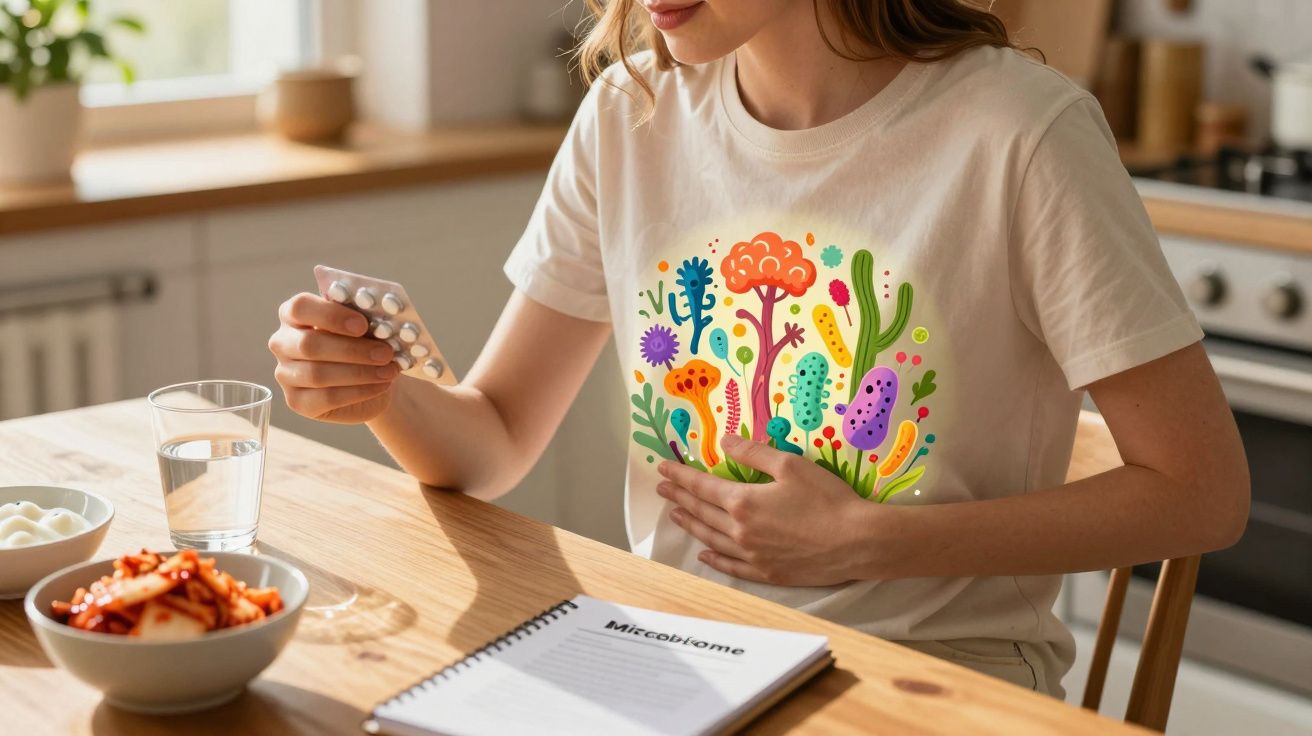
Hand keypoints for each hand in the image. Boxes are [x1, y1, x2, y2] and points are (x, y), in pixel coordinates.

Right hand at [268, 293, 401, 423]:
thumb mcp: (364, 324)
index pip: (300, 308)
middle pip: (309, 345)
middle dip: (352, 350)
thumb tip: (379, 321)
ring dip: (359, 373)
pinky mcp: (296, 402)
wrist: (371, 376)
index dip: (331, 315)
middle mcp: (282, 343)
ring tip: (389, 370)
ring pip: (317, 375)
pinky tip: (381, 385)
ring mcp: (285, 374)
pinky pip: (326, 398)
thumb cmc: (364, 341)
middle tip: (385, 353)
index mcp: (293, 314)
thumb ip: (363, 318)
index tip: (362, 325)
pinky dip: (358, 392)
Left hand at [656, 434, 878, 585]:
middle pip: (701, 512)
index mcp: (743, 503)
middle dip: (679, 497)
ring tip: (675, 514)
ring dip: (691, 525)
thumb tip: (724, 441)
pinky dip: (714, 559)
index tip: (663, 468)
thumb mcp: (790, 465)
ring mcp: (752, 556)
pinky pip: (731, 567)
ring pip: (711, 539)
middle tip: (662, 489)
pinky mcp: (768, 573)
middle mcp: (740, 532)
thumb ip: (753, 453)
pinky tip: (704, 554)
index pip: (702, 486)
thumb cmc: (827, 499)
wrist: (857, 542)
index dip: (680, 476)